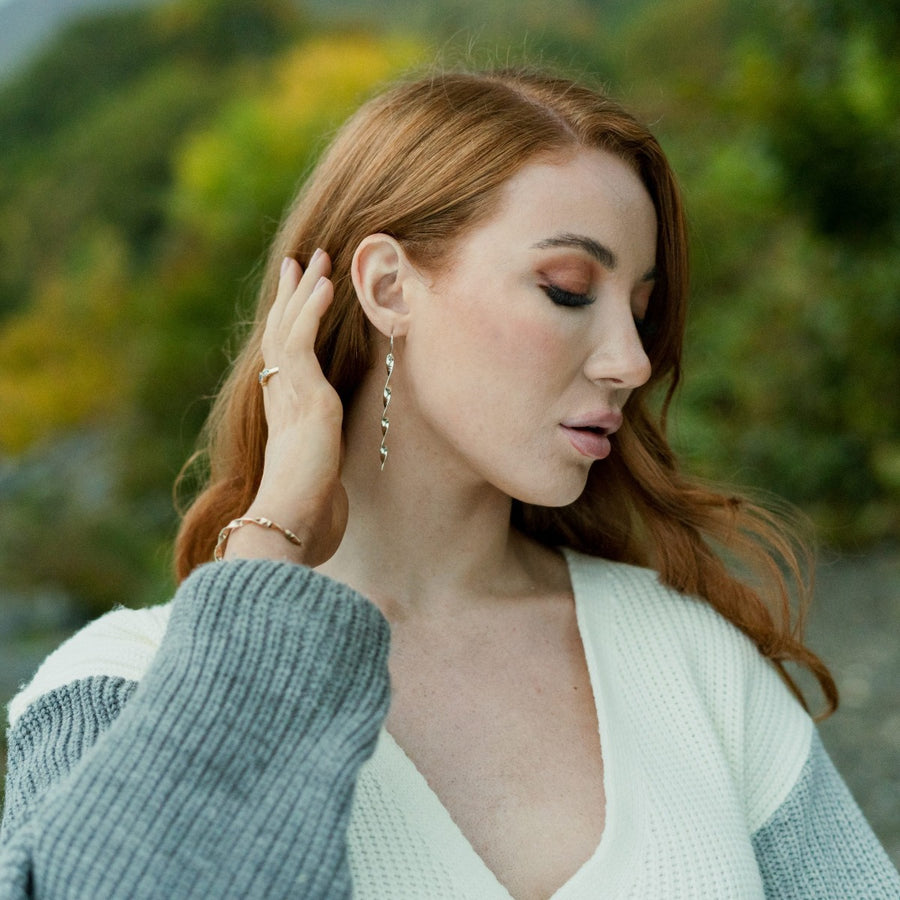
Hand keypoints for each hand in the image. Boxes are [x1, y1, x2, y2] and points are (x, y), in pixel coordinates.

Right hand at [228, 250, 347, 566]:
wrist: (288, 524)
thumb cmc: (304, 517)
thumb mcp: (320, 487)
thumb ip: (323, 479)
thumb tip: (333, 503)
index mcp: (285, 415)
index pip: (284, 359)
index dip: (289, 327)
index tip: (297, 302)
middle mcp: (282, 398)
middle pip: (281, 334)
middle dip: (292, 297)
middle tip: (299, 262)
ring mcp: (290, 394)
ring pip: (290, 328)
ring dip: (305, 291)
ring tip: (317, 258)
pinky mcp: (304, 394)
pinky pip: (303, 339)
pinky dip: (313, 309)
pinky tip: (324, 284)